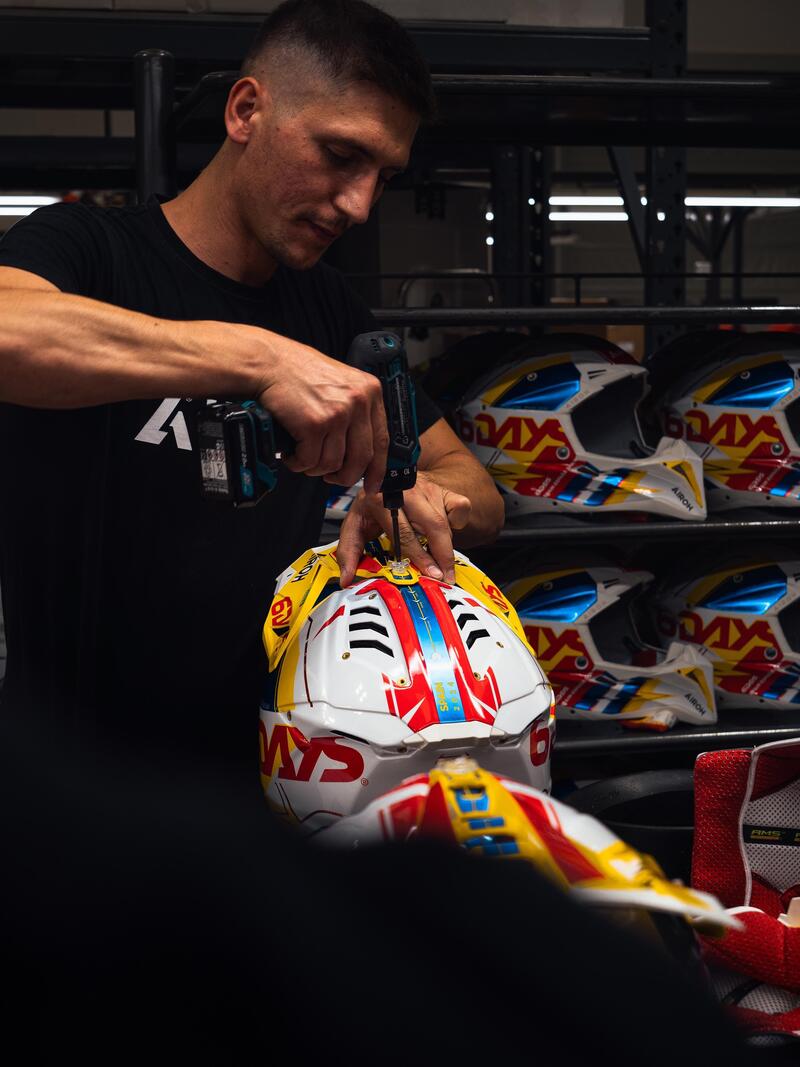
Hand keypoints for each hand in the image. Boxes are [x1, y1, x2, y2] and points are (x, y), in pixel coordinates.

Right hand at [255, 339, 388, 493]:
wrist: (269, 363)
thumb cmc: (298, 372)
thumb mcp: (340, 384)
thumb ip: (355, 411)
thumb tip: (359, 448)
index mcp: (369, 392)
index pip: (382, 440)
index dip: (378, 469)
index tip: (372, 484)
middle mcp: (358, 402)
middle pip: (361, 459)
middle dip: (344, 476)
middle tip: (331, 478)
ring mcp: (337, 413)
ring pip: (333, 463)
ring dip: (315, 468)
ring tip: (303, 455)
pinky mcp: (315, 424)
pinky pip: (310, 461)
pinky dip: (298, 463)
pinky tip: (292, 453)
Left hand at [337, 471, 471, 587]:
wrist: (387, 475)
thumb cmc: (371, 507)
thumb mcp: (354, 526)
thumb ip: (349, 551)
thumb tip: (346, 580)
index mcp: (380, 499)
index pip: (404, 532)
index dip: (420, 556)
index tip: (431, 575)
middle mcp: (407, 490)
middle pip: (433, 525)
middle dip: (443, 554)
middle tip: (447, 578)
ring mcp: (428, 488)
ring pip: (447, 521)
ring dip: (447, 546)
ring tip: (445, 566)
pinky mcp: (443, 488)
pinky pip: (461, 508)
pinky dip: (458, 523)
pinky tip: (444, 534)